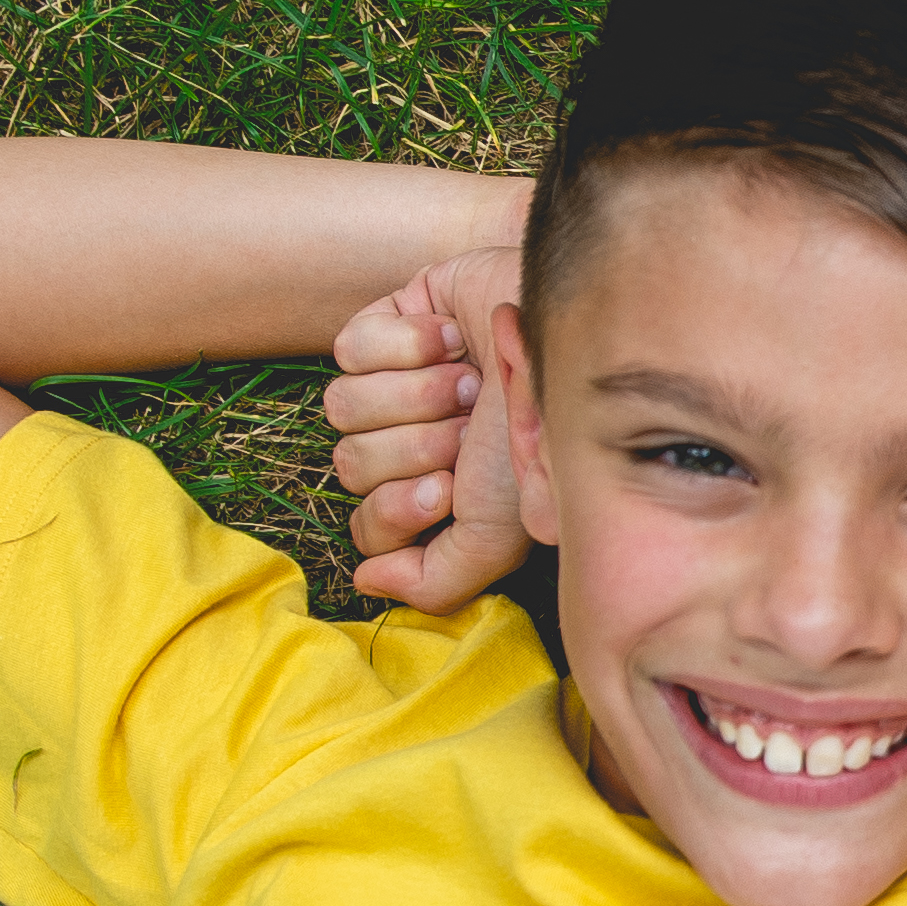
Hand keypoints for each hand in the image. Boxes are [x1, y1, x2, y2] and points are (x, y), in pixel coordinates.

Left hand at [323, 245, 526, 606]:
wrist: (563, 333)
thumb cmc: (541, 428)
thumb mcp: (498, 534)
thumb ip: (436, 581)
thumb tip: (365, 581)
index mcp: (438, 494)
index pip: (368, 528)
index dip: (398, 510)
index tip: (449, 486)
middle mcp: (413, 443)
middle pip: (351, 466)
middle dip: (416, 445)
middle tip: (470, 425)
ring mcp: (397, 382)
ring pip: (343, 407)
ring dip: (415, 393)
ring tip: (467, 379)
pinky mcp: (387, 324)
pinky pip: (348, 349)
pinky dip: (403, 345)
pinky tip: (450, 337)